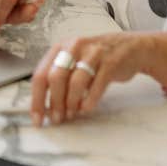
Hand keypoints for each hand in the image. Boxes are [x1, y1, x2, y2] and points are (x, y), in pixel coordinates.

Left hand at [30, 31, 166, 126]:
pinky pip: (97, 84)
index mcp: (60, 48)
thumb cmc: (96, 59)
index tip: (37, 119)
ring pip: (75, 81)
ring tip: (72, 114)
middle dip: (54, 103)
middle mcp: (74, 47)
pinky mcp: (110, 62)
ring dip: (71, 103)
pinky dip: (89, 100)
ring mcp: (93, 53)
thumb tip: (45, 108)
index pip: (40, 75)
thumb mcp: (74, 61)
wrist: (130, 47)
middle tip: (57, 119)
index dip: (36, 99)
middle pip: (56, 77)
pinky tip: (86, 109)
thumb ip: (59, 79)